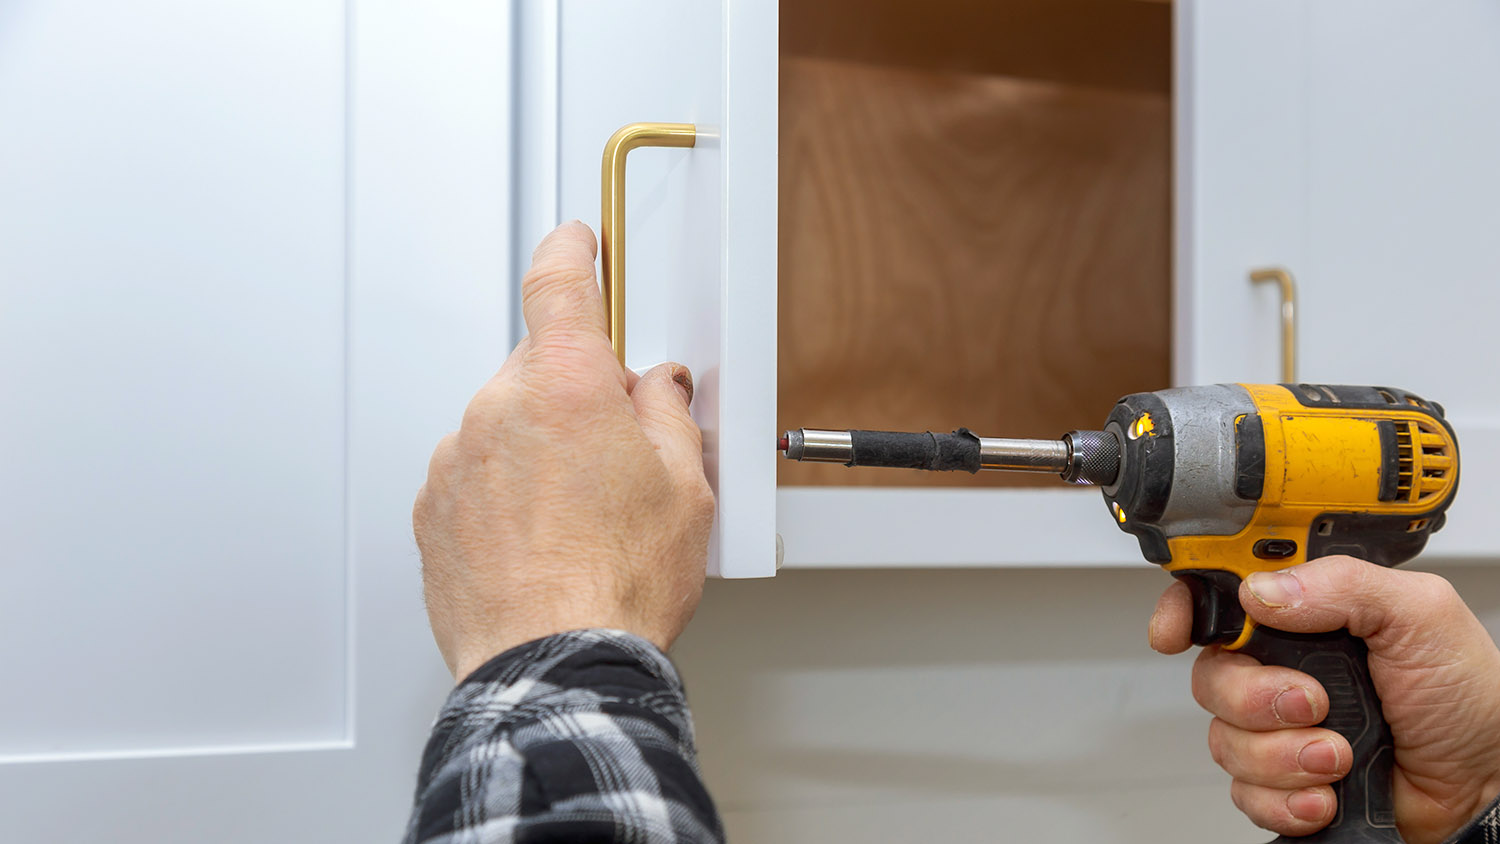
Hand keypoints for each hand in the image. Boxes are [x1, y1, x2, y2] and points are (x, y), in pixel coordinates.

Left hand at [413, 221, 714, 680]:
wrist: (556, 666)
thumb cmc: (616, 587)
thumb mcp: (684, 488)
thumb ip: (667, 414)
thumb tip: (658, 390)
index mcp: (566, 386)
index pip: (559, 284)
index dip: (571, 251)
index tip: (576, 239)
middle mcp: (499, 409)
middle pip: (541, 367)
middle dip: (579, 394)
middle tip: (619, 456)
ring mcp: (458, 459)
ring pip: (507, 424)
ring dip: (540, 449)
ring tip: (581, 519)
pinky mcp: (434, 509)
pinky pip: (476, 474)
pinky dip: (506, 492)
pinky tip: (545, 539)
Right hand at [1149, 556, 1499, 843]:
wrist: (1487, 789)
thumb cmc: (1469, 703)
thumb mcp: (1420, 615)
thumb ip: (1343, 584)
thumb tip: (1264, 591)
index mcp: (1309, 615)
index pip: (1222, 598)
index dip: (1184, 609)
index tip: (1175, 630)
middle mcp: (1286, 668)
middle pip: (1211, 675)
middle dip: (1255, 698)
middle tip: (1310, 703)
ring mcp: (1282, 728)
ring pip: (1225, 739)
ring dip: (1282, 755)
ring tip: (1338, 754)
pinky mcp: (1285, 781)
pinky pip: (1245, 792)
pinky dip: (1285, 798)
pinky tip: (1326, 793)